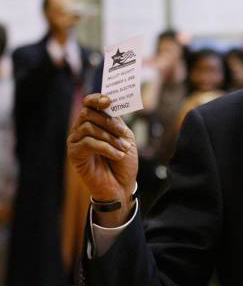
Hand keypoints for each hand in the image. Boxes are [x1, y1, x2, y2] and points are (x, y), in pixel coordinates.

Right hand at [67, 94, 137, 225]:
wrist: (121, 186)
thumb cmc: (124, 163)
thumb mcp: (125, 138)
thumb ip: (117, 122)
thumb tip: (110, 105)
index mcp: (95, 123)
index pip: (89, 103)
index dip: (96, 99)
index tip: (109, 101)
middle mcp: (82, 130)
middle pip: (88, 113)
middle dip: (109, 122)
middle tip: (124, 135)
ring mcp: (76, 141)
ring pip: (88, 127)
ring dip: (110, 137)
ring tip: (123, 148)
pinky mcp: (75, 154)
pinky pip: (88, 143)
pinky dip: (106, 147)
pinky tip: (116, 155)